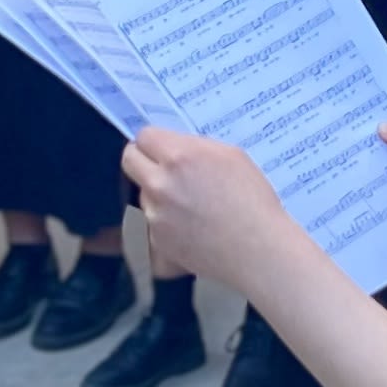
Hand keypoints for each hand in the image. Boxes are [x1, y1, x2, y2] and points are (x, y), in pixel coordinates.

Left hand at [122, 127, 301, 287]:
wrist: (257, 250)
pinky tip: (192, 228)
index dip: (154, 141)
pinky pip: (153, 223)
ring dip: (158, 195)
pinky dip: (167, 223)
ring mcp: (155, 215)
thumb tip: (176, 147)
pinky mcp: (157, 241)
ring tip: (191, 206)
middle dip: (143, 160)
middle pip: (129, 160)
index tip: (163, 148)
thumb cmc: (253, 201)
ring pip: (143, 194)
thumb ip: (196, 148)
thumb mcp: (231, 156)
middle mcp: (160, 184)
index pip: (143, 136)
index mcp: (178, 157)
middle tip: (162, 168)